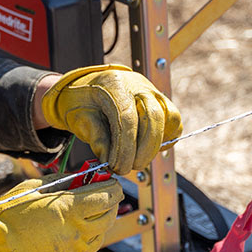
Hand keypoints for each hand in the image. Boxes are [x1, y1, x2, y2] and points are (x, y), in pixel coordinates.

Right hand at [0, 176, 122, 251]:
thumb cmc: (7, 215)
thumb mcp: (33, 188)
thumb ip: (60, 183)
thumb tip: (80, 179)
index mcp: (69, 209)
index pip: (107, 196)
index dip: (112, 188)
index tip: (110, 183)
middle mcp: (76, 233)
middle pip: (108, 217)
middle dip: (108, 205)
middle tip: (101, 198)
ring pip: (98, 237)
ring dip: (95, 225)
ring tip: (79, 217)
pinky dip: (78, 243)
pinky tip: (62, 236)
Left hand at [40, 65, 181, 174]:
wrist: (88, 84)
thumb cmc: (80, 100)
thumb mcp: (78, 117)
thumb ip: (94, 136)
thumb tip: (108, 159)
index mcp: (114, 85)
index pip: (127, 118)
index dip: (125, 147)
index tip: (118, 166)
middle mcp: (138, 85)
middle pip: (153, 117)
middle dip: (144, 150)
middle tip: (129, 167)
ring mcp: (152, 90)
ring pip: (169, 117)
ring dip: (156, 145)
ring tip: (138, 159)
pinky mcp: (160, 99)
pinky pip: (173, 120)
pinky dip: (166, 138)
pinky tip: (149, 148)